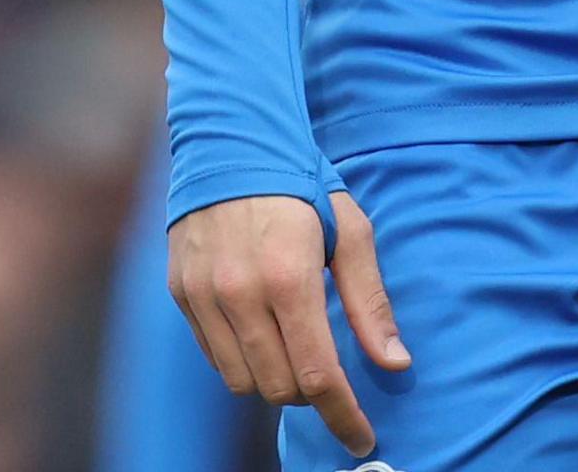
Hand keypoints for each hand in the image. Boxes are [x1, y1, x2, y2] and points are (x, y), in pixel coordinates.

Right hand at [167, 191, 411, 457]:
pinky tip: (261, 333)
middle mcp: (239, 290)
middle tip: (328, 374)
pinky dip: (242, 360)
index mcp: (289, 275)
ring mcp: (203, 293)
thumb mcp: (350, 231)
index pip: (317, 374)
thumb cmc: (300, 184)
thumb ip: (369, 302)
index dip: (343, 415)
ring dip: (274, 380)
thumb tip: (395, 363)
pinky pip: (214, 355)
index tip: (361, 437)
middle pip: (279, 387)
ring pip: (242, 380)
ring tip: (293, 350)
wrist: (229, 140)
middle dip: (311, 395)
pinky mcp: (181, 291)